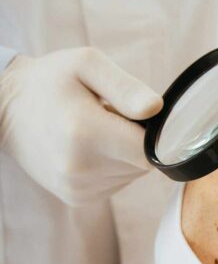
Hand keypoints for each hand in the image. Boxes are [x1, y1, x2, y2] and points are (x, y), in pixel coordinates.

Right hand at [0, 47, 162, 205]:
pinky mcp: (77, 198)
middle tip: (111, 116)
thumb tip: (156, 109)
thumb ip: (126, 86)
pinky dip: (114, 165)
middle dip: (137, 138)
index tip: (140, 114)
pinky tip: (91, 147)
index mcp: (85, 132)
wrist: (6, 108)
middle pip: (145, 161)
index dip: (157, 131)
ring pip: (133, 173)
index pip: (151, 149)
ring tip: (97, 130)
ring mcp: (77, 188)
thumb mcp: (87, 64)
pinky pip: (119, 182)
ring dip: (125, 152)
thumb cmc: (52, 80)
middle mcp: (80, 168)